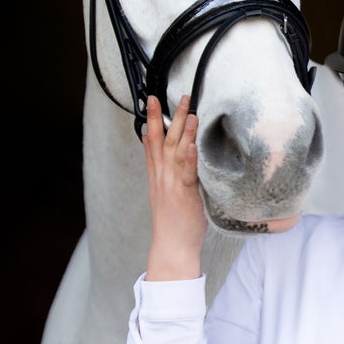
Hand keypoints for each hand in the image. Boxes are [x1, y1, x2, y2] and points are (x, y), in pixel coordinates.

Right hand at [142, 94, 207, 280]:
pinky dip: (190, 157)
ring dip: (182, 131)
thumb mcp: (168, 192)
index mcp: (158, 175)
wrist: (172, 247)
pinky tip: (193, 144)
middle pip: (161, 140)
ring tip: (189, 112)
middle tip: (172, 96)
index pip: (151, 142)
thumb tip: (175, 156)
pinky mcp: (184, 194)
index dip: (150, 120)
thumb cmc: (175, 222)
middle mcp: (162, 176)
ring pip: (175, 151)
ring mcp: (172, 184)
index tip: (151, 100)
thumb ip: (170, 173)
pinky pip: (187, 172)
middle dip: (166, 117)